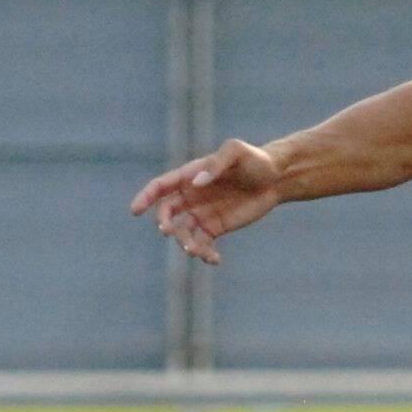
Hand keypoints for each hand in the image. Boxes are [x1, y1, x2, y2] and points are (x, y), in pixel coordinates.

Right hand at [129, 138, 284, 264]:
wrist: (277, 178)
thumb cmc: (255, 160)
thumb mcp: (237, 152)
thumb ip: (217, 164)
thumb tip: (196, 183)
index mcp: (189, 176)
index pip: (160, 187)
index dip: (145, 197)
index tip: (135, 210)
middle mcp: (191, 196)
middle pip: (167, 212)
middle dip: (165, 223)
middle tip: (169, 231)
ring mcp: (202, 213)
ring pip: (183, 232)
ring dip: (185, 243)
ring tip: (197, 251)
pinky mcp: (216, 227)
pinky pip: (203, 243)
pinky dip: (205, 254)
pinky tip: (214, 260)